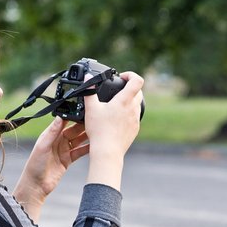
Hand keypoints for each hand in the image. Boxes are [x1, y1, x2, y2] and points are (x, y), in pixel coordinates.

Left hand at [13, 117, 88, 220]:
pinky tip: (95, 145)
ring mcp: (63, 150)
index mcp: (50, 135)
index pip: (63, 122)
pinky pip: (79, 152)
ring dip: (86, 136)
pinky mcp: (68, 160)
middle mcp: (57, 141)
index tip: (82, 111)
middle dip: (82, 126)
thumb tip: (60, 117)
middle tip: (94, 121)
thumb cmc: (34, 165)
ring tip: (97, 131)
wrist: (36, 185)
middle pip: (73, 130)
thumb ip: (52, 132)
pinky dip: (87, 148)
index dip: (72, 116)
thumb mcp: (43, 146)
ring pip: (78, 140)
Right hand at [83, 71, 143, 189]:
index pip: (137, 80)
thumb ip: (89, 91)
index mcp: (124, 101)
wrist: (108, 152)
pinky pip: (134, 117)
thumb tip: (87, 77)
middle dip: (129, 88)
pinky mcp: (134, 129)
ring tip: (115, 105)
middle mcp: (133, 109)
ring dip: (129, 101)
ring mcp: (135, 120)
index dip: (131, 75)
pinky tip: (116, 119)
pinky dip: (128, 114)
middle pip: (139, 92)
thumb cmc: (99, 131)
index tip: (121, 78)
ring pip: (137, 105)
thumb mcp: (91, 109)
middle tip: (117, 91)